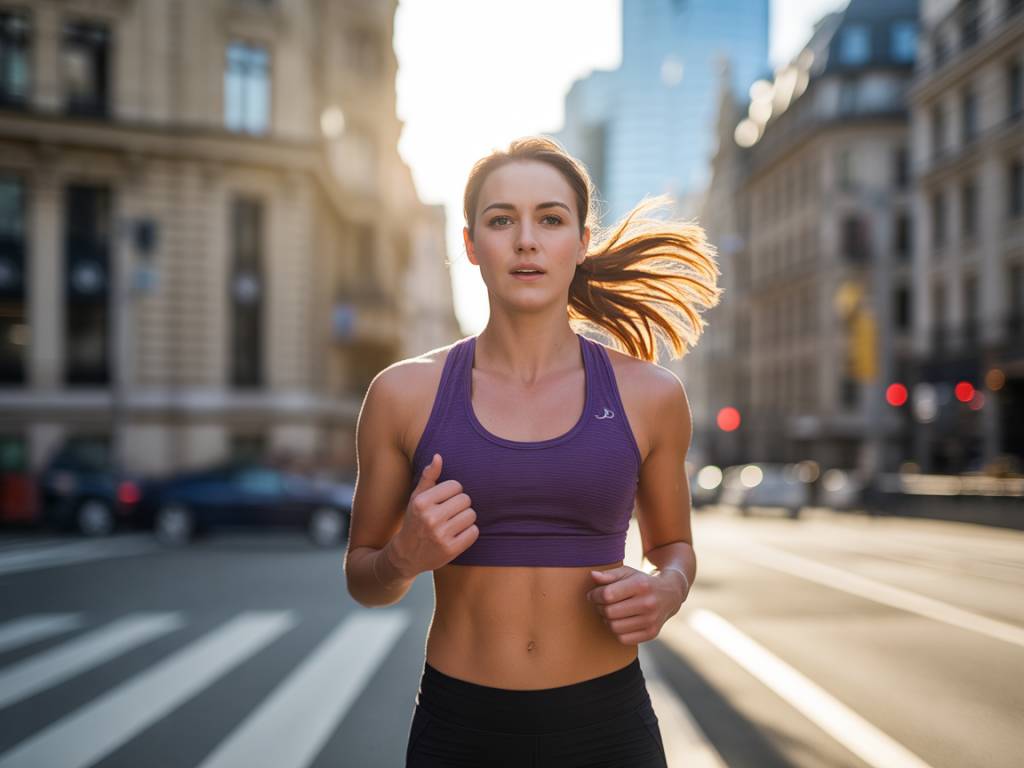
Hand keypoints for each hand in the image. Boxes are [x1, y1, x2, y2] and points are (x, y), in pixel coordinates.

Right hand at [388, 453, 478, 577]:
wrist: (406, 554)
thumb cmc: (415, 520)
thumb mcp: (417, 498)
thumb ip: (429, 477)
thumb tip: (438, 457)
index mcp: (421, 502)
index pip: (456, 486)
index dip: (453, 492)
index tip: (446, 500)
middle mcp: (430, 518)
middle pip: (465, 500)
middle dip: (461, 505)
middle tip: (451, 512)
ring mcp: (440, 535)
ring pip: (471, 515)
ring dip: (466, 518)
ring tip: (454, 523)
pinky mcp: (450, 550)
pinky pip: (474, 532)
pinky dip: (469, 532)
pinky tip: (458, 534)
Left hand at [586, 565, 686, 644]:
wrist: (670, 594)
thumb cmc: (642, 582)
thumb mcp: (627, 573)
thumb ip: (609, 574)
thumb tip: (593, 576)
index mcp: (641, 585)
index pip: (608, 594)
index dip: (595, 595)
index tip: (593, 594)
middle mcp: (648, 603)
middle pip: (609, 612)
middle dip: (599, 607)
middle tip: (600, 604)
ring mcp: (651, 620)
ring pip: (614, 627)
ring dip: (607, 620)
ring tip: (609, 612)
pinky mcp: (651, 633)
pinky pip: (623, 639)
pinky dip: (617, 631)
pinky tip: (619, 621)